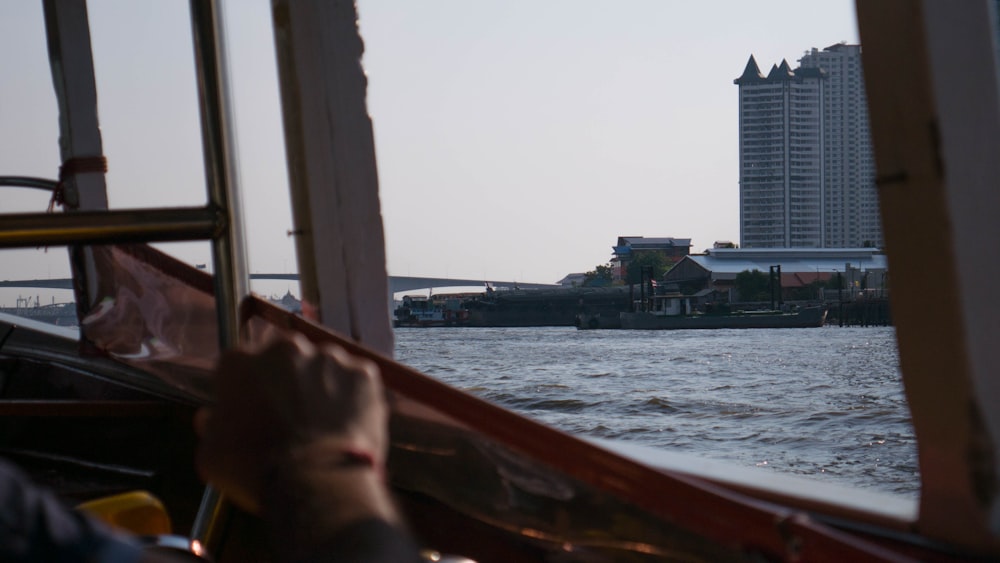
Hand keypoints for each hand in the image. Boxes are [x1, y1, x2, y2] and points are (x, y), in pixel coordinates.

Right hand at [195, 333, 388, 513]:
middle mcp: (285, 348)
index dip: (248, 389)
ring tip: (323, 425)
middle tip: (293, 416)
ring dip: (322, 387)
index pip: (240, 366)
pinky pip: (356, 381)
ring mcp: (329, 357)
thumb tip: (209, 416)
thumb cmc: (257, 470)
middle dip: (287, 381)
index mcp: (240, 362)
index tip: (256, 410)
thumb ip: (211, 426)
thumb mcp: (212, 454)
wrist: (316, 482)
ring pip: (323, 367)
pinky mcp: (363, 372)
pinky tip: (345, 425)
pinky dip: (353, 398)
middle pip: (284, 359)